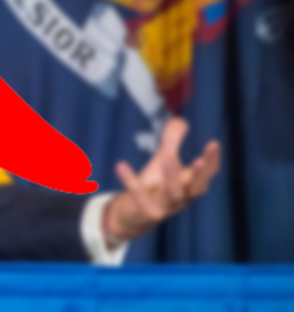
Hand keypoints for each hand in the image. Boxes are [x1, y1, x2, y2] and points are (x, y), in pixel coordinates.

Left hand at [103, 118, 220, 246]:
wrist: (134, 215)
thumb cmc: (155, 186)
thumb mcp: (164, 161)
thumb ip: (172, 141)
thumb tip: (181, 120)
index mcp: (190, 185)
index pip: (207, 174)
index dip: (212, 161)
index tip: (213, 143)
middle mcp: (182, 197)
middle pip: (196, 188)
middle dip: (200, 175)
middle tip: (200, 160)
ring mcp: (165, 207)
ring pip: (171, 194)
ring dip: (171, 178)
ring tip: (167, 158)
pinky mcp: (145, 212)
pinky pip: (139, 196)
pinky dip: (130, 181)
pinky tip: (121, 165)